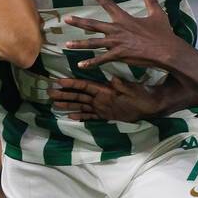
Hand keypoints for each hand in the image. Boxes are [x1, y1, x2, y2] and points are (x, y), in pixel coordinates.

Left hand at [49, 73, 168, 122]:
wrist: (148, 109)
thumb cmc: (140, 95)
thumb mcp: (132, 87)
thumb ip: (121, 84)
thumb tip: (113, 79)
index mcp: (105, 92)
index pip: (84, 86)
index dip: (71, 84)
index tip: (59, 82)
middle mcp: (100, 102)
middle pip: (78, 97)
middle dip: (63, 95)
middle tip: (49, 93)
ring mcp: (102, 111)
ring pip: (81, 107)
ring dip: (67, 105)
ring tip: (55, 104)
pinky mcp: (105, 117)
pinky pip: (90, 117)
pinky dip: (80, 117)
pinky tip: (70, 117)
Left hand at [64, 0, 187, 74]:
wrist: (165, 50)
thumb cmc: (162, 33)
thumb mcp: (157, 14)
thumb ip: (151, 0)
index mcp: (124, 19)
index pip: (110, 5)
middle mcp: (116, 30)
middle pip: (93, 25)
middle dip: (79, 22)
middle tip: (67, 19)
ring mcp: (116, 43)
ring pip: (93, 43)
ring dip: (79, 44)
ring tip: (67, 44)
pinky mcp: (118, 56)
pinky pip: (101, 60)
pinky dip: (90, 63)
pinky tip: (80, 65)